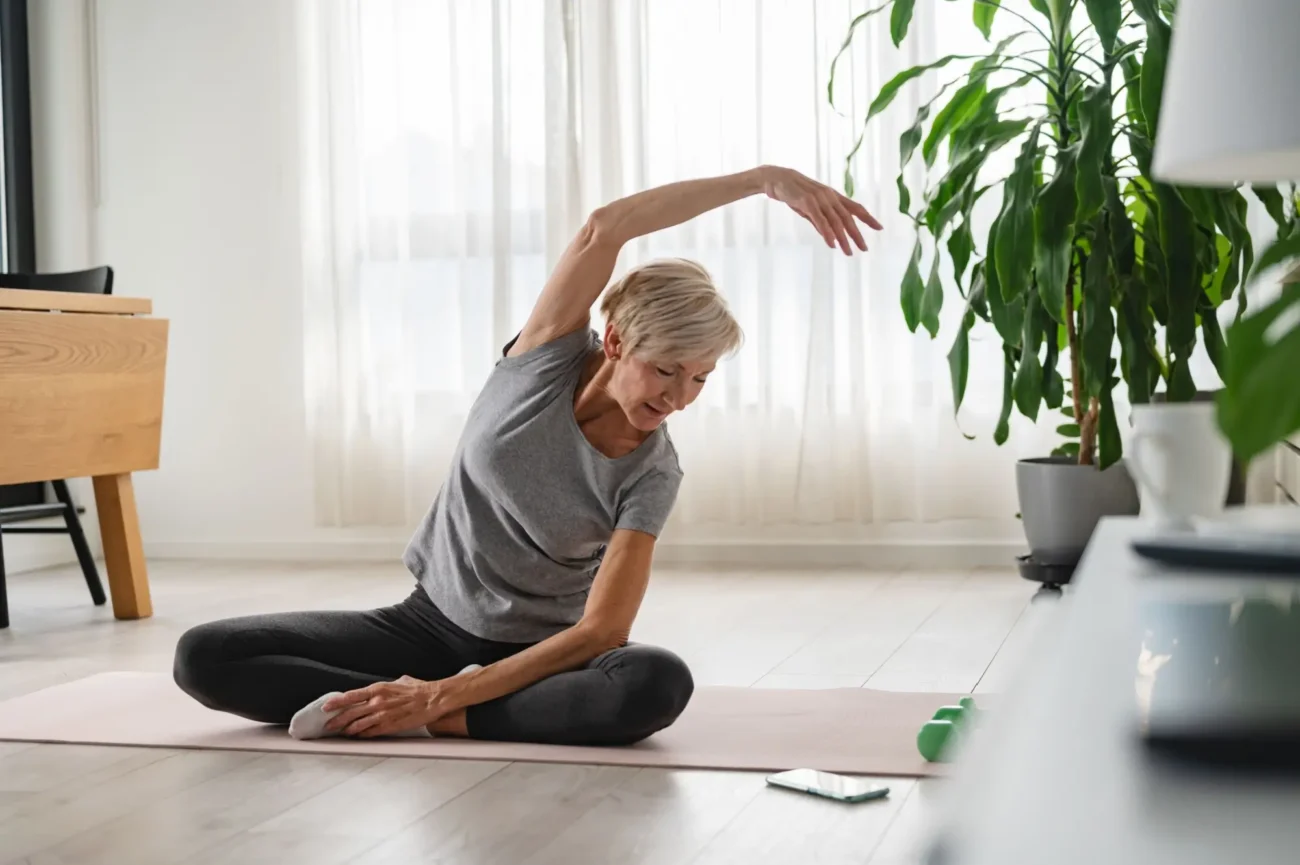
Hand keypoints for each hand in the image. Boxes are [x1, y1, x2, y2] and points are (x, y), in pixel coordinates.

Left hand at [323, 675, 454, 737]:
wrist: (433, 699)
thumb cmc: (419, 689)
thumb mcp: (400, 681)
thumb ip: (387, 686)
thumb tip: (381, 689)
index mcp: (378, 688)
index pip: (350, 696)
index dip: (336, 702)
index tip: (326, 707)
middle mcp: (377, 702)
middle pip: (350, 713)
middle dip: (337, 720)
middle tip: (328, 725)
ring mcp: (382, 715)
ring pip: (358, 725)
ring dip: (347, 730)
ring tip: (341, 733)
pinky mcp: (390, 726)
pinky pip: (371, 732)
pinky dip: (362, 735)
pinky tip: (358, 737)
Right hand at [759, 166, 881, 254]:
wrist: (778, 179)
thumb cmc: (795, 194)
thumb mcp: (811, 208)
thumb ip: (822, 221)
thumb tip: (832, 237)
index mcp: (833, 196)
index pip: (855, 208)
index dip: (868, 218)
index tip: (880, 228)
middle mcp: (830, 197)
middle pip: (848, 218)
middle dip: (857, 235)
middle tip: (864, 249)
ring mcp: (819, 199)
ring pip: (835, 222)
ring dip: (843, 238)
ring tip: (848, 252)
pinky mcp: (808, 203)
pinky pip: (820, 221)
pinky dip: (827, 233)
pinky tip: (832, 244)